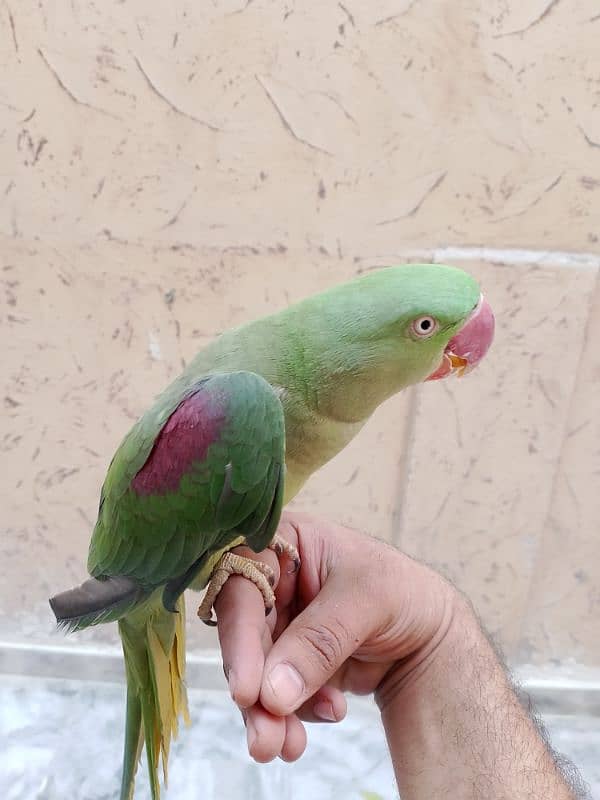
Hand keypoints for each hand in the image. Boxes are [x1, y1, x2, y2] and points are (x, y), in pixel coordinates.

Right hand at [215, 512, 459, 762]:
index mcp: (282, 543)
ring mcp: (280, 623)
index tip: (246, 690)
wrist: (430, 630)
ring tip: (287, 747)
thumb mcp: (366, 600)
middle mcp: (271, 582)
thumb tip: (272, 692)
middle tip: (265, 740)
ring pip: (256, 671)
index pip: (243, 587)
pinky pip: (278, 692)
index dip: (239, 637)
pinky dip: (295, 713)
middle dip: (254, 691)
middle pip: (242, 637)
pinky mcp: (289, 660)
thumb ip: (319, 641)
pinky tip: (332, 710)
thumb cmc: (401, 589)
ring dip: (269, 714)